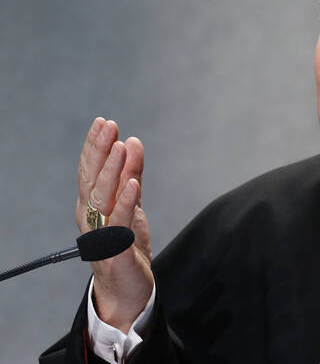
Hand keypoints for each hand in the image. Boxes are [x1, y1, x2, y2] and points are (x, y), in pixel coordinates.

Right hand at [76, 117, 153, 333]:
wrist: (127, 291)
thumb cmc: (125, 245)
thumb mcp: (131, 203)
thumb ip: (131, 174)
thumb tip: (132, 141)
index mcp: (91, 205)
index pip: (89, 170)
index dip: (94, 147)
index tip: (103, 123)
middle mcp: (91, 217)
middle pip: (91, 180)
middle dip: (100, 151)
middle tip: (109, 126)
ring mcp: (102, 234)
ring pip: (102, 198)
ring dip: (112, 171)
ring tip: (121, 148)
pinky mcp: (116, 250)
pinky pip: (119, 224)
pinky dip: (126, 202)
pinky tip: (134, 183)